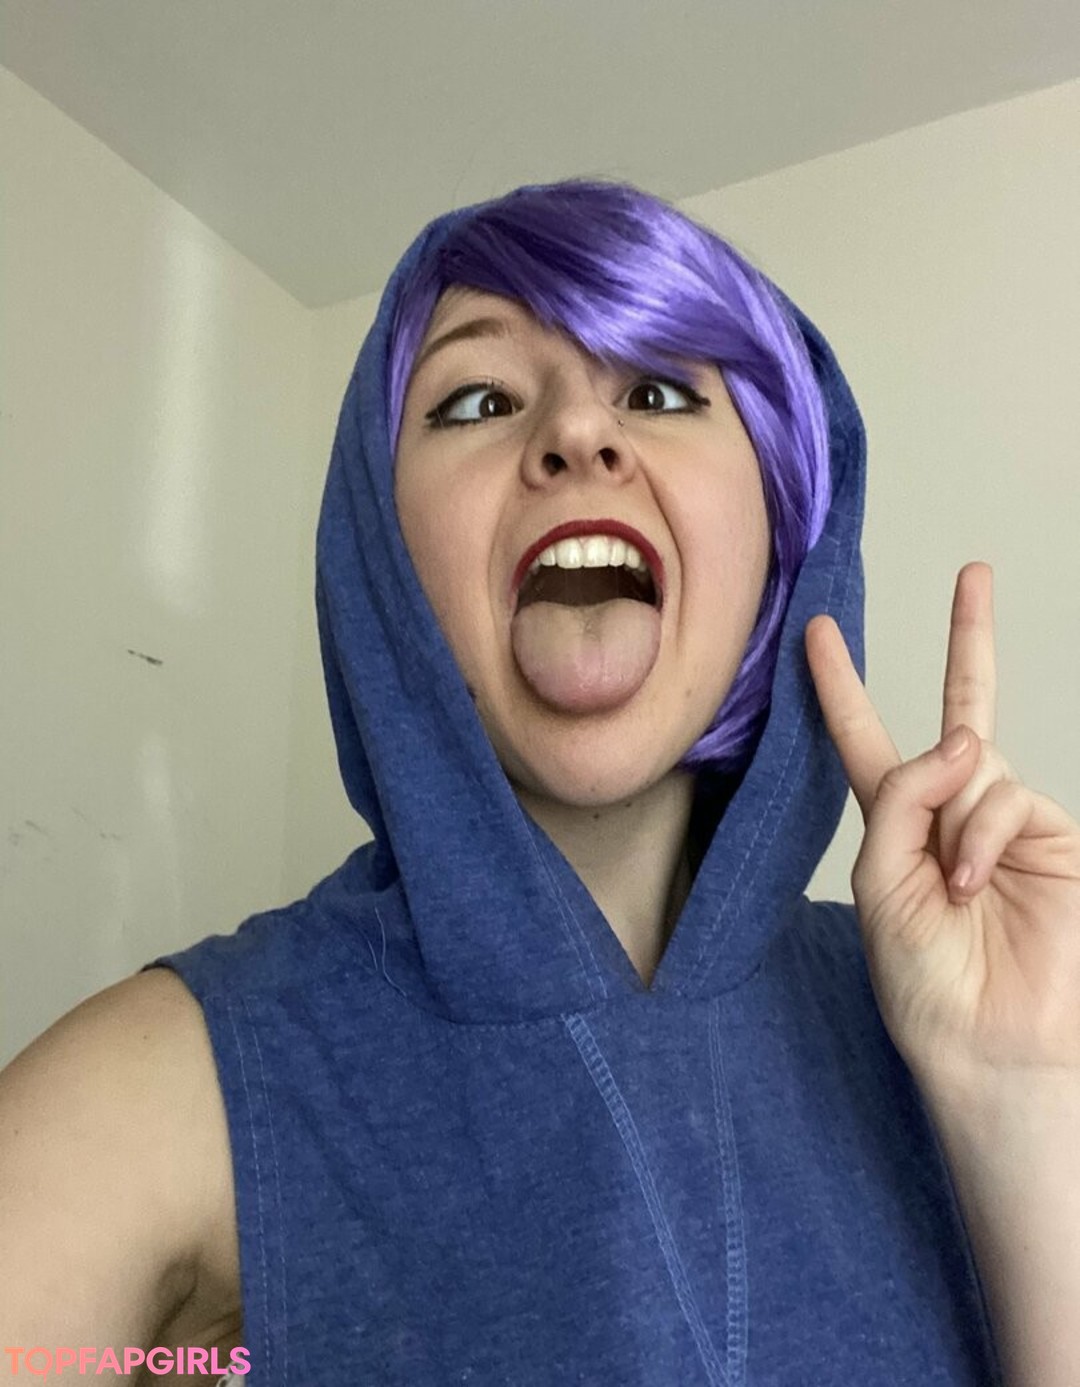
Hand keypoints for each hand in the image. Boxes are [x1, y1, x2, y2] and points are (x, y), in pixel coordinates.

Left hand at [805, 563, 1079, 1090]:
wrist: (990, 1042)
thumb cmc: (925, 980)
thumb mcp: (881, 884)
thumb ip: (902, 801)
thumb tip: (962, 737)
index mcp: (897, 825)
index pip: (864, 739)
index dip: (840, 686)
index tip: (818, 632)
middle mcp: (952, 812)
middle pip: (961, 710)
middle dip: (969, 639)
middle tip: (974, 572)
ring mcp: (1004, 820)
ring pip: (974, 764)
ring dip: (955, 819)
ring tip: (956, 884)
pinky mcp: (1050, 835)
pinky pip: (1005, 796)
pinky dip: (982, 835)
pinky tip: (975, 880)